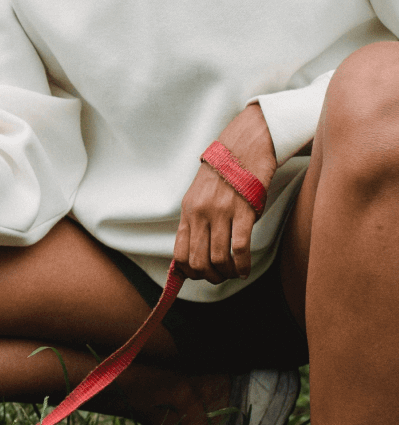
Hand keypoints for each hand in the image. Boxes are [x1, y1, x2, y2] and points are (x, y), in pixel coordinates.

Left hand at [173, 103, 277, 282]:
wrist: (242, 147)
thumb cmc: (223, 174)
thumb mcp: (199, 196)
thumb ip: (196, 221)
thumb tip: (196, 253)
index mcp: (188, 212)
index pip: (179, 253)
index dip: (189, 272)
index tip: (200, 275)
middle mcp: (200, 214)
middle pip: (198, 260)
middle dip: (209, 276)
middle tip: (220, 277)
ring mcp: (221, 213)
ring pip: (218, 258)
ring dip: (228, 274)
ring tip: (235, 274)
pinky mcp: (243, 211)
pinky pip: (239, 248)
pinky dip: (242, 265)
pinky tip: (245, 269)